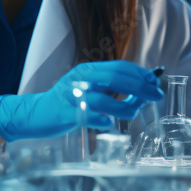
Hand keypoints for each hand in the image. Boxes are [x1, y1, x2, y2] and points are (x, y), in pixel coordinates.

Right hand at [0, 60, 164, 142]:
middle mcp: (80, 79)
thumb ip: (112, 88)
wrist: (34, 114)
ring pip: (101, 98)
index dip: (140, 74)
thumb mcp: (89, 89)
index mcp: (88, 71)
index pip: (119, 67)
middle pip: (114, 78)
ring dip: (123, 106)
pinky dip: (99, 120)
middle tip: (156, 96)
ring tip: (132, 113)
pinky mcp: (63, 113)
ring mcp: (71, 96)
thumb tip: (144, 90)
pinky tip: (107, 124)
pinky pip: (85, 116)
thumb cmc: (68, 103)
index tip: (156, 83)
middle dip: (140, 87)